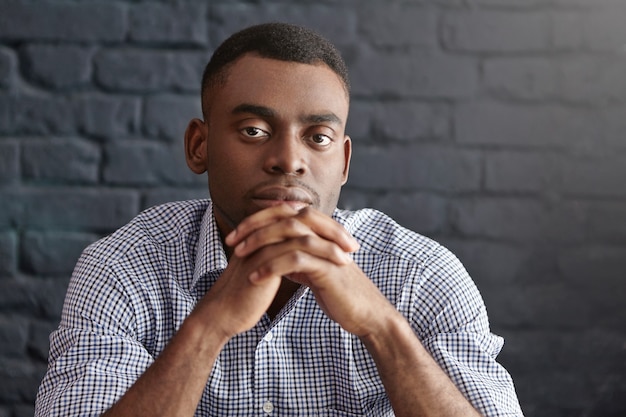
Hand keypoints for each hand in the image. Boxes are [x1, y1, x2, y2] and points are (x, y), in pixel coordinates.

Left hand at [225, 204, 398, 336]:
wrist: (365, 314)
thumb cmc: (340, 294)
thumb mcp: (315, 271)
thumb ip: (299, 259)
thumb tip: (277, 255)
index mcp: (320, 232)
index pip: (285, 213)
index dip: (258, 219)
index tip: (236, 234)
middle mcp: (325, 235)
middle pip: (285, 217)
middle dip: (254, 226)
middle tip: (232, 241)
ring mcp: (328, 249)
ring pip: (289, 234)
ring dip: (259, 243)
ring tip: (238, 256)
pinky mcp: (328, 267)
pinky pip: (295, 260)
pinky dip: (272, 267)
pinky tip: (255, 277)